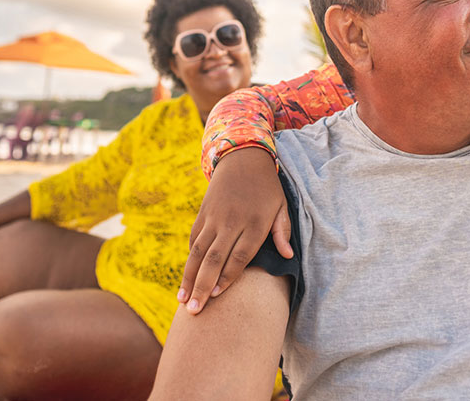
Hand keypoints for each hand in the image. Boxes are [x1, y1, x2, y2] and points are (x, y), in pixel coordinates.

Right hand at [179, 148, 291, 314]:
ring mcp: (214, 217)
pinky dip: (190, 259)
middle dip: (202, 285)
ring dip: (189, 277)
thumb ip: (282, 231)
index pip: (239, 256)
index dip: (227, 278)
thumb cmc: (267, 188)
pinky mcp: (203, 213)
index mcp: (255, 222)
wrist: (242, 158)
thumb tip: (287, 256)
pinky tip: (185, 278)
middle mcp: (232, 221)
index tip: (216, 297)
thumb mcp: (281, 206)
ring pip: (199, 251)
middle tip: (194, 311)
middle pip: (215, 258)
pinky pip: (194, 239)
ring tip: (182, 301)